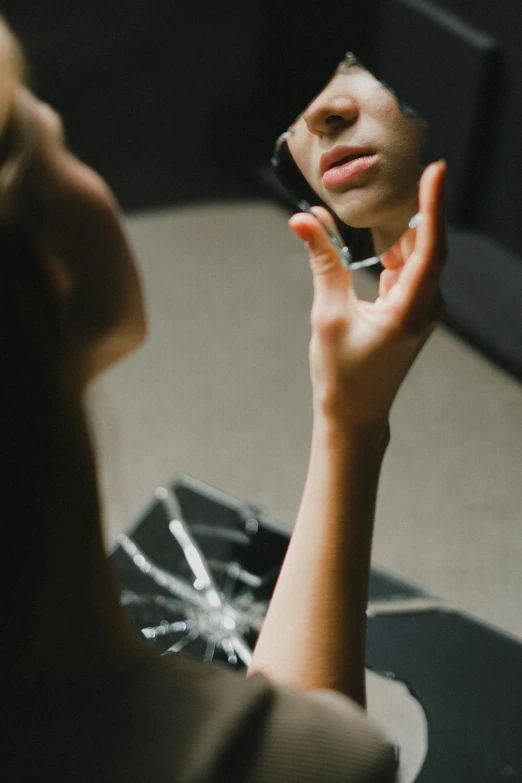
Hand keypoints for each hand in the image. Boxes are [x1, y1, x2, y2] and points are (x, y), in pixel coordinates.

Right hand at [289, 160, 446, 428]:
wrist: (355, 415)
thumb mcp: (328, 315)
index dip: (433, 205)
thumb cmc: (341, 373)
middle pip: (428, 246)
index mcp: (409, 310)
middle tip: (403, 170)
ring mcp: (424, 312)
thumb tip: (303, 218)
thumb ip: (322, 262)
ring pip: (419, 259)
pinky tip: (380, 242)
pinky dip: (396, 254)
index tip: (437, 169)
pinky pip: (411, 273)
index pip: (430, 247)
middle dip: (415, 208)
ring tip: (385, 201)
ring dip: (402, 232)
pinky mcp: (414, 314)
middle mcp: (426, 308)